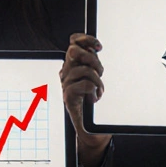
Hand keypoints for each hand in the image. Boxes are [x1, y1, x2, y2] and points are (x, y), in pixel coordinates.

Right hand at [60, 33, 110, 166]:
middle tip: (100, 71)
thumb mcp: (96, 76)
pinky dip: (94, 90)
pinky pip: (84, 84)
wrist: (89, 127)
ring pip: (83, 70)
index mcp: (73, 64)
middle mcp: (66, 72)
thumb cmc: (93, 100)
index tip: (99, 47)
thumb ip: (93, 62)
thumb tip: (96, 47)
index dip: (86, 39)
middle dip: (92, 59)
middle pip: (73, 51)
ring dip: (98, 80)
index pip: (74, 42)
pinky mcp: (67, 97)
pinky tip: (94, 97)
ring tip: (100, 89)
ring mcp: (65, 84)